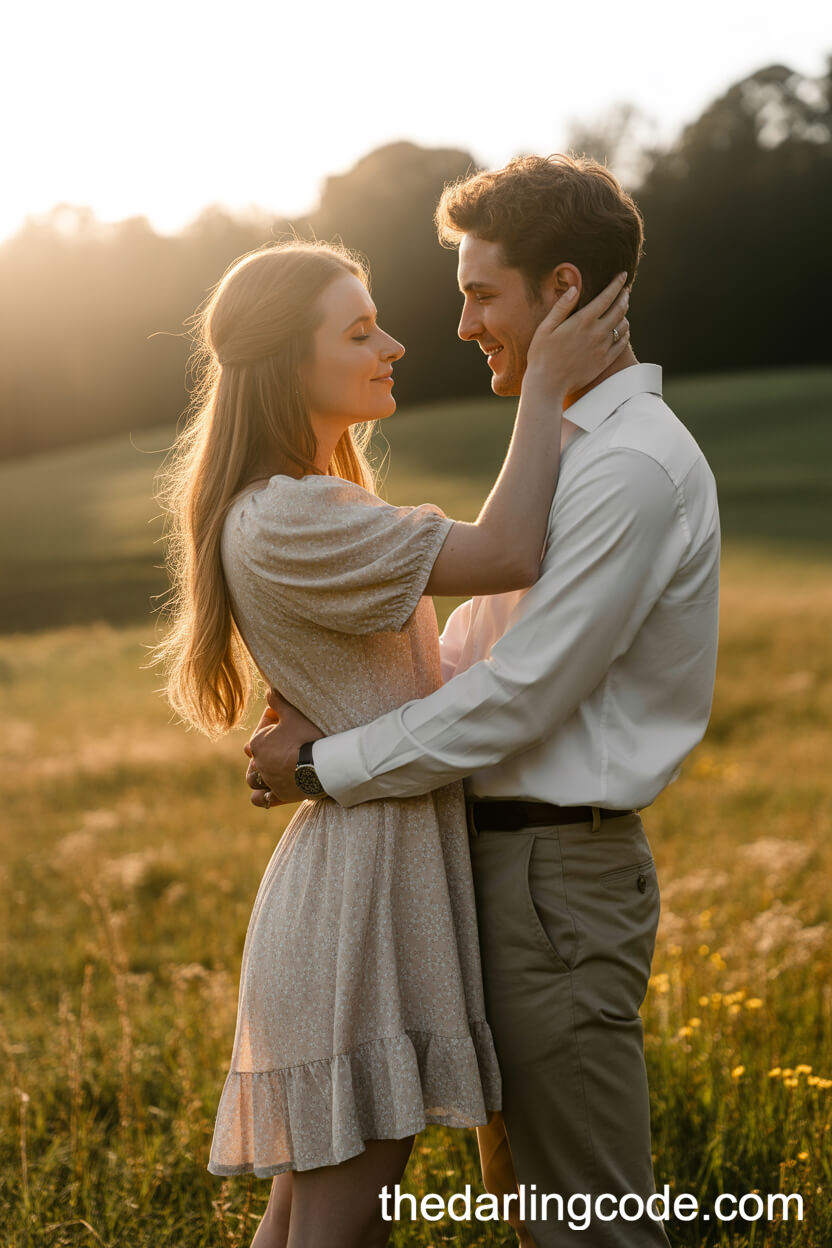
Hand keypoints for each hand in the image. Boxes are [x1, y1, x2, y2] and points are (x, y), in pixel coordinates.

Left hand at [244, 691, 323, 808]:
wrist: (324, 765)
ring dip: (258, 774)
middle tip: (283, 746)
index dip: (271, 727)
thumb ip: (278, 700)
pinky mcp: (279, 796)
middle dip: (264, 752)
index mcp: (258, 743)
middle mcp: (258, 764)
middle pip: (254, 757)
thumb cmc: (309, 736)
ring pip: (253, 779)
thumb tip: (269, 690)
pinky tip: (270, 791)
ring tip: (271, 769)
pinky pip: (261, 799)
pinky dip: (263, 796)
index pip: (258, 734)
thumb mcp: (294, 712)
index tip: (285, 724)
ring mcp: (268, 781)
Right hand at [523, 272, 630, 398]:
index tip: (622, 275)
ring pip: (623, 325)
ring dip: (625, 313)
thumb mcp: (546, 327)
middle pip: (619, 309)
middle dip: (623, 296)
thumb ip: (562, 306)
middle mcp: (597, 332)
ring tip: (623, 308)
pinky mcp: (605, 361)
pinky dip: (625, 332)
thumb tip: (575, 288)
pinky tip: (622, 329)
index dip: (617, 284)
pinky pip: (622, 343)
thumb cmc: (542, 355)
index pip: (607, 296)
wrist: (548, 385)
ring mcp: (603, 348)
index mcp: (582, 321)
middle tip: (624, 290)